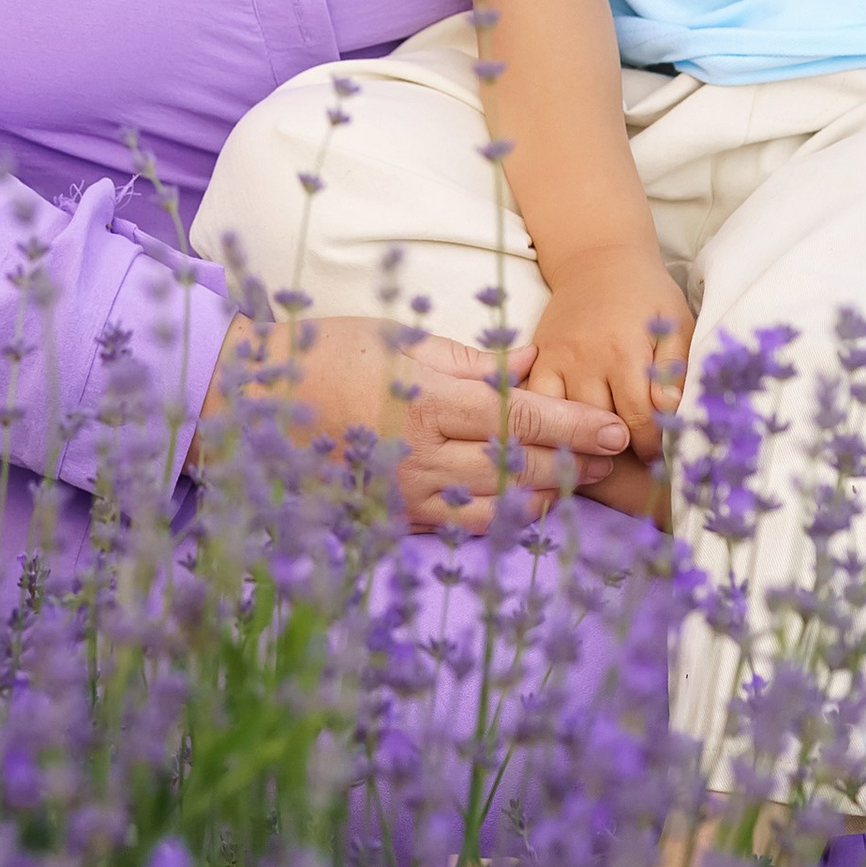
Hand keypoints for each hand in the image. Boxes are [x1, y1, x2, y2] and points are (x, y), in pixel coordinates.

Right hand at [196, 312, 629, 536]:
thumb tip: (529, 362)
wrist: (251, 403)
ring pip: (497, 507)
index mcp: (428, 401)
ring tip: (576, 481)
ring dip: (544, 497)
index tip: (615, 432)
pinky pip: (459, 527)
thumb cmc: (326, 355)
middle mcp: (423, 454)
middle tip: (611, 459)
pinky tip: (523, 506)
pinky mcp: (390, 516)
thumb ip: (469, 358)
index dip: (574, 428)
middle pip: (519, 469)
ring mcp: (407, 493)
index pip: (520, 420)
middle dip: (573, 465)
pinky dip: (500, 519)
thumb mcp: (399, 339)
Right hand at [524, 242, 693, 461]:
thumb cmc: (646, 297)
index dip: (650, 446)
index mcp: (624, 350)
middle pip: (596, 426)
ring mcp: (556, 359)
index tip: (659, 457)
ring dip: (580, 442)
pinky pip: (532, 403)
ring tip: (598, 453)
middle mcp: (585, 358)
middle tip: (630, 458)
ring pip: (561, 421)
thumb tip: (670, 410)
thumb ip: (675, 368)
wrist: (597, 260)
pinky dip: (545, 423)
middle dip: (616, 449)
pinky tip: (562, 434)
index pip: (637, 418)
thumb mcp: (676, 323)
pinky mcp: (537, 359)